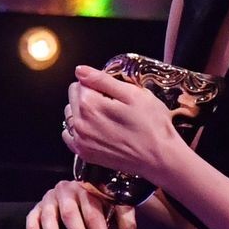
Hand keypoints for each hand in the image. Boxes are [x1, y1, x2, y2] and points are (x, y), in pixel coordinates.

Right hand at [25, 180, 138, 228]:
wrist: (80, 186)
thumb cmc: (100, 202)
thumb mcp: (117, 208)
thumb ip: (126, 227)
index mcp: (91, 190)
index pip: (96, 215)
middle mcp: (70, 191)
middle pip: (73, 216)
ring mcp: (52, 197)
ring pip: (51, 216)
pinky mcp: (39, 204)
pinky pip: (33, 214)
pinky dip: (32, 224)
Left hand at [61, 66, 184, 186]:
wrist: (159, 158)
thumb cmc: (151, 124)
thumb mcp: (133, 94)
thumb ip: (102, 80)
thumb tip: (80, 70)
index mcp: (90, 104)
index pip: (81, 81)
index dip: (98, 83)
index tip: (113, 91)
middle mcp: (79, 123)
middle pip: (73, 97)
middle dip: (88, 95)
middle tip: (112, 103)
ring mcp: (80, 140)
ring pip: (70, 115)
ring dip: (81, 111)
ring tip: (105, 117)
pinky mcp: (84, 154)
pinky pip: (69, 136)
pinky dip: (77, 129)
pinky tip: (95, 130)